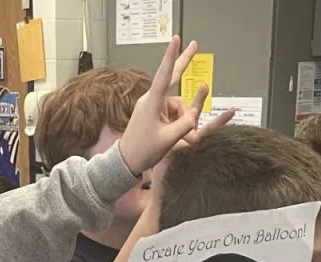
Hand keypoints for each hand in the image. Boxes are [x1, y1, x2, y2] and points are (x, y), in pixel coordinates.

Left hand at [117, 37, 229, 177]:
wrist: (126, 161)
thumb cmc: (143, 150)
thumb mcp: (169, 139)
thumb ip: (186, 124)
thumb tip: (195, 114)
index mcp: (153, 102)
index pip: (165, 75)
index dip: (172, 57)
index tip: (175, 40)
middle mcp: (152, 99)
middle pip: (172, 76)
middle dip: (184, 60)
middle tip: (194, 45)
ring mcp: (153, 105)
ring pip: (178, 105)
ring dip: (182, 120)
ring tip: (174, 137)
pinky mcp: (154, 111)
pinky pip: (172, 112)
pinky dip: (178, 121)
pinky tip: (173, 134)